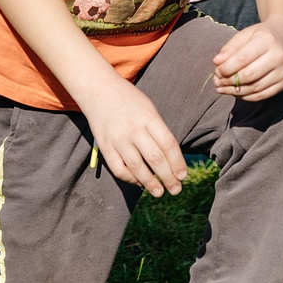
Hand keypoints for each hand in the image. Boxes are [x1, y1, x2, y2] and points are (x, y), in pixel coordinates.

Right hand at [87, 81, 186, 197]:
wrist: (98, 89)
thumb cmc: (129, 100)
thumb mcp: (148, 108)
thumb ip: (158, 131)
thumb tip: (171, 159)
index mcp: (148, 117)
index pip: (168, 144)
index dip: (177, 162)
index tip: (184, 175)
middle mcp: (133, 129)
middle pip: (155, 158)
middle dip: (168, 177)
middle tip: (176, 189)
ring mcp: (118, 139)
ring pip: (137, 168)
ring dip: (150, 183)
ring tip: (159, 193)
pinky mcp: (105, 146)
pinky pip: (119, 169)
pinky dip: (130, 179)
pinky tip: (139, 183)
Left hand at [212, 17, 282, 101]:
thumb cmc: (261, 35)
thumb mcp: (245, 35)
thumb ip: (230, 48)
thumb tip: (217, 63)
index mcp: (267, 40)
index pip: (242, 59)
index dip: (226, 68)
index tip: (217, 70)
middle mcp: (278, 56)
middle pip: (248, 76)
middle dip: (229, 81)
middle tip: (217, 81)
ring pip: (254, 88)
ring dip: (235, 91)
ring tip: (222, 88)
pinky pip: (261, 95)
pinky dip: (246, 96)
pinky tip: (235, 92)